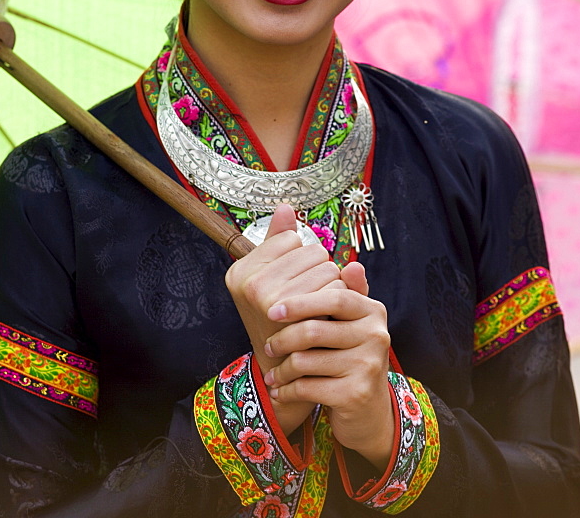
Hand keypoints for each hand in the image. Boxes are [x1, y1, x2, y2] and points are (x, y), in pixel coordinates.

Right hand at [225, 204, 344, 434]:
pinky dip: (339, 298)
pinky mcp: (291, 312)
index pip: (291, 237)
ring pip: (326, 266)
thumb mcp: (279, 279)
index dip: (302, 257)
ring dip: (332, 285)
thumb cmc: (287, 321)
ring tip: (320, 306)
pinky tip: (328, 315)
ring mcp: (264, 296)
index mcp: (241, 268)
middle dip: (321, 270)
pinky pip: (333, 285)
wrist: (286, 372)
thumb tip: (286, 206)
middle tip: (312, 296)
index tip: (296, 280)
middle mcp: (247, 280)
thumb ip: (280, 242)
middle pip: (311, 250)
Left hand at [262, 266, 394, 470]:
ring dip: (282, 369)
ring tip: (272, 373)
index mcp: (372, 310)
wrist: (368, 411)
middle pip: (315, 329)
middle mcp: (376, 335)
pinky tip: (279, 391)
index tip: (272, 310)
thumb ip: (343, 292)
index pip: (333, 296)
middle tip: (268, 347)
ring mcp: (369, 365)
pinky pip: (308, 387)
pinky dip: (288, 390)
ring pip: (306, 360)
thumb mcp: (349, 324)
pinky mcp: (356, 394)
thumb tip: (350, 262)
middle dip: (284, 338)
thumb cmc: (350, 358)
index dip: (300, 302)